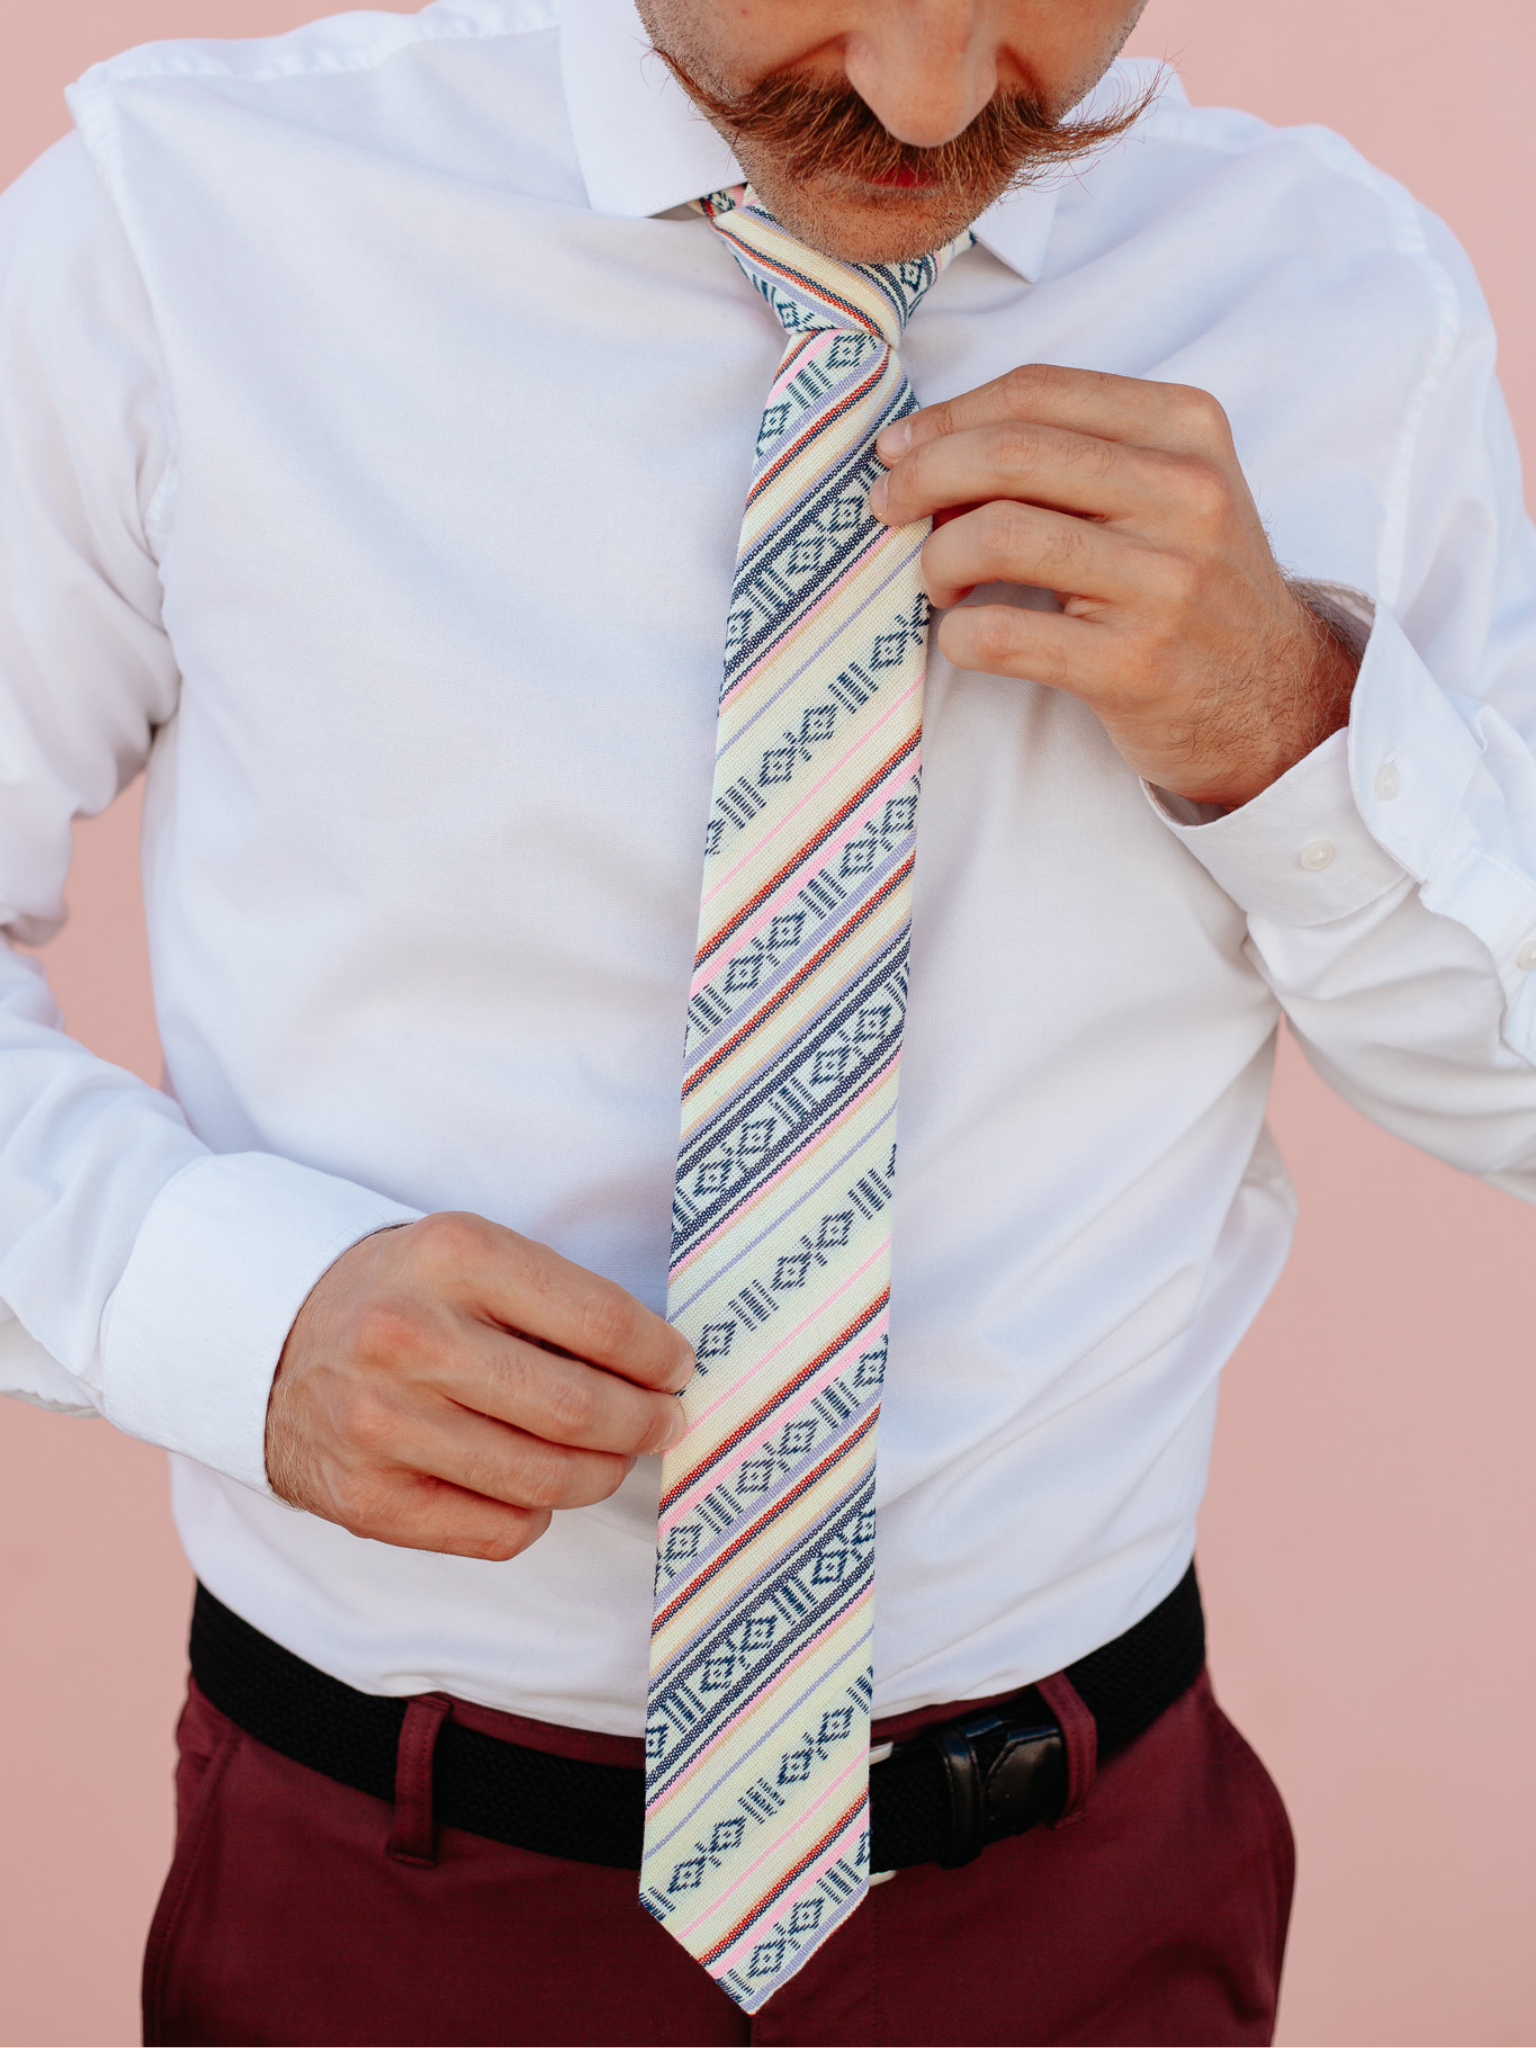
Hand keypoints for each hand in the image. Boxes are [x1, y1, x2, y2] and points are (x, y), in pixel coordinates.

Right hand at [265, 1213, 693, 1561]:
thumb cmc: (403, 1296)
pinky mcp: (366, 1499)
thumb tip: (661, 1370)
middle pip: (578, 1410)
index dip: (658, 1356)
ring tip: (610, 1456)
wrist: (267, 1339)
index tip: (678, 1368)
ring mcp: (381, 1423)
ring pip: (546, 1482)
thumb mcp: (469, 1256)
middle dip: (645, 1423)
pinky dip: (535, 1515)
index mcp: (452, 1255)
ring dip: (601, 1474)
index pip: (599, 1321)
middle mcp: (410, 1337)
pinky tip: (529, 1486)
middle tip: (666, 1422)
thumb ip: (557, 1301)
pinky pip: (499, 1532)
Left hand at [870, 365, 1359, 807]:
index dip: (948, 417)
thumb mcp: (1169, 491)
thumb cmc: (1192, 588)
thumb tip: (931, 444)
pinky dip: (959, 635)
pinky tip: (966, 636)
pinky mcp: (1135, 664)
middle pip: (1010, 454)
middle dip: (923, 477)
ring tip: (941, 580)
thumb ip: (1076, 452)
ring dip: (938, 559)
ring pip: (999, 536)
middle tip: (889, 509)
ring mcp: (1164, 583)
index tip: (900, 449)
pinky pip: (1001, 634)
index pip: (1038, 394)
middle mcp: (1186, 496)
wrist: (1272, 700)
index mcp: (1186, 431)